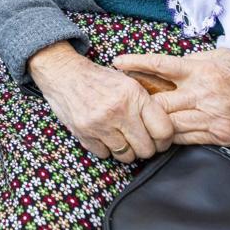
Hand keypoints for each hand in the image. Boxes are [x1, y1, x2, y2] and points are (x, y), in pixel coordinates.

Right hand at [28, 41, 174, 162]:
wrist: (64, 73)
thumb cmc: (98, 79)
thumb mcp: (128, 82)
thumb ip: (146, 104)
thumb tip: (164, 130)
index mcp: (134, 95)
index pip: (163, 130)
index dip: (165, 140)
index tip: (160, 140)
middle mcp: (119, 110)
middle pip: (146, 149)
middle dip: (145, 149)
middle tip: (139, 141)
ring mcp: (100, 123)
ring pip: (126, 156)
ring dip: (125, 150)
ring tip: (119, 137)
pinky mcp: (84, 133)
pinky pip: (105, 155)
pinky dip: (105, 148)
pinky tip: (102, 134)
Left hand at [112, 49, 229, 147]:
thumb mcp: (223, 57)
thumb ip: (195, 61)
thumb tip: (169, 65)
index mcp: (202, 69)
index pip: (161, 64)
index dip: (136, 64)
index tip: (117, 63)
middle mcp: (202, 93)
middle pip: (158, 100)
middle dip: (139, 102)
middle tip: (121, 101)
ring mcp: (210, 116)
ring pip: (168, 123)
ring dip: (152, 123)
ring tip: (136, 122)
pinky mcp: (218, 135)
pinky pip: (186, 139)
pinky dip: (170, 137)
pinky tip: (159, 136)